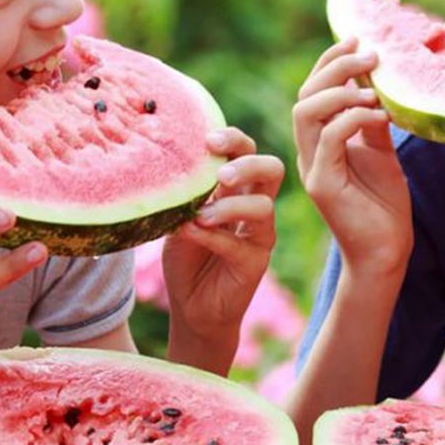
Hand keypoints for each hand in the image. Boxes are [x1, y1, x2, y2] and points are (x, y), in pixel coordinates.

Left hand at [163, 128, 283, 365]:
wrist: (191, 306)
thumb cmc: (186, 256)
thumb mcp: (180, 217)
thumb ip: (184, 195)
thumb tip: (172, 166)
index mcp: (236, 188)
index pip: (247, 150)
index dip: (233, 139)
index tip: (208, 140)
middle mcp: (253, 205)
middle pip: (271, 169)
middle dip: (248, 163)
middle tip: (221, 173)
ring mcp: (259, 235)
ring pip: (263, 206)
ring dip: (230, 206)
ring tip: (201, 215)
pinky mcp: (255, 262)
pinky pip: (240, 243)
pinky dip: (213, 235)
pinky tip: (191, 232)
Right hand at [293, 37, 412, 275]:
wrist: (385, 251)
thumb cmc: (383, 204)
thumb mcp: (381, 151)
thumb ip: (371, 119)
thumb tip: (375, 81)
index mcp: (317, 141)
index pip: (311, 90)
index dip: (329, 60)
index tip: (358, 40)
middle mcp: (308, 151)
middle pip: (304, 95)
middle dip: (335, 67)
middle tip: (370, 55)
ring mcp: (311, 167)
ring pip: (306, 113)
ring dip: (340, 91)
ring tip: (373, 88)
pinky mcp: (322, 185)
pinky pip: (329, 139)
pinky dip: (354, 119)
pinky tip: (381, 116)